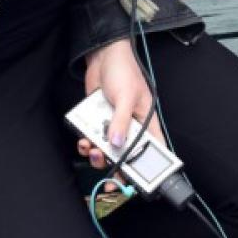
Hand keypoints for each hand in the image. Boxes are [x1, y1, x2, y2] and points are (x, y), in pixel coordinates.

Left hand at [78, 40, 166, 174]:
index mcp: (146, 121)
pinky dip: (87, 143)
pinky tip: (84, 140)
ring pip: (108, 150)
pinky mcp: (98, 121)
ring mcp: (113, 124)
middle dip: (118, 167)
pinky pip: (93, 139)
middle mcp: (131, 126)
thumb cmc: (123, 71)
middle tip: (110, 181)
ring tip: (93, 152)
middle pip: (127, 154)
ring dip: (98, 155)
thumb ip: (120, 121)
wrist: (103, 56)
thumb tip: (116, 143)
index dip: (148, 167)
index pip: (153, 148)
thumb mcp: (125, 96)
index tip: (140, 182)